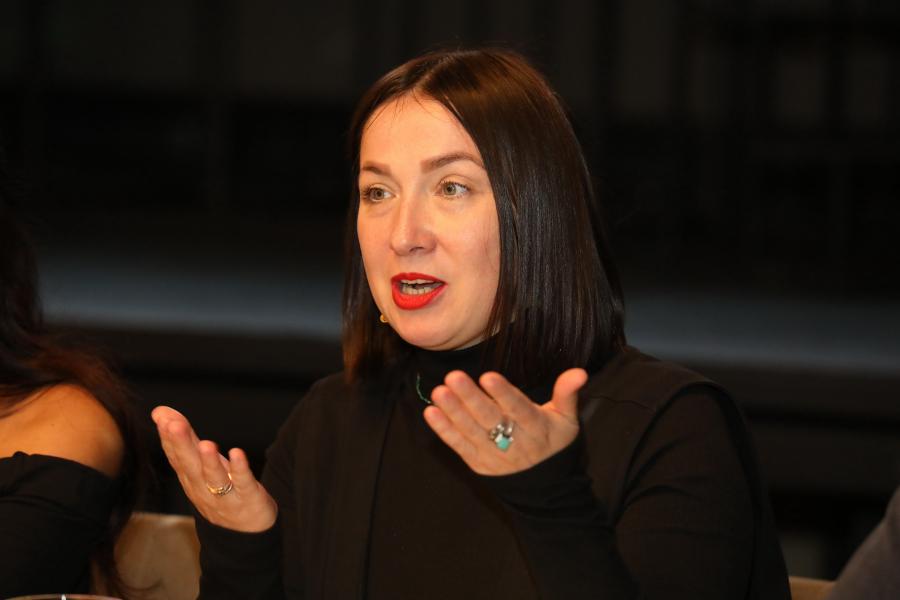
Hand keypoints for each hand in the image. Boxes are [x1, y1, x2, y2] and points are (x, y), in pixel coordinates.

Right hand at [151, 406, 276, 531]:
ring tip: (206, 444)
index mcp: (190, 479)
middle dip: (182, 445)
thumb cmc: (221, 490)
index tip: (162, 418)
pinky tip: (237, 454)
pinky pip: (242, 483)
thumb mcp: (201, 463)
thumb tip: (160, 412)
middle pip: (190, 466)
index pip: (176, 457)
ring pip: (213, 478)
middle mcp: (203, 488)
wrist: (246, 532)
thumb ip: (185, 438)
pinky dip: (239, 469)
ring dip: (209, 461)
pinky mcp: (248, 499)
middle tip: (174, 424)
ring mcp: (225, 496)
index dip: (169, 438)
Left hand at [423, 368, 587, 475]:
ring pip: (471, 432)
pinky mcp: (478, 463)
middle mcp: (514, 442)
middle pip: (490, 419)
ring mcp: (493, 454)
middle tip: (453, 377)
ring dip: (453, 412)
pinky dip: (444, 430)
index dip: (503, 395)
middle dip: (471, 398)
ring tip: (439, 392)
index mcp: (536, 428)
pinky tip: (431, 413)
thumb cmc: (554, 443)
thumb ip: (567, 394)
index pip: (519, 410)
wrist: (546, 489)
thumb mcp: (567, 419)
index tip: (488, 377)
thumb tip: (580, 371)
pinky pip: (459, 446)